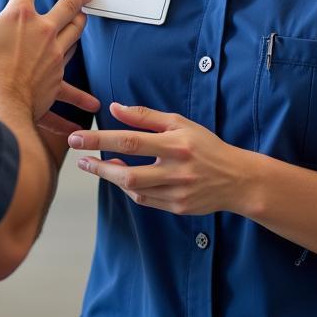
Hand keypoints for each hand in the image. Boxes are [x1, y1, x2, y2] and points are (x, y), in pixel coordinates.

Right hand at [0, 0, 95, 121]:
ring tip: (84, 18)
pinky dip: (81, 92)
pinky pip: (72, 77)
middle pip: (68, 7)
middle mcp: (42, 30)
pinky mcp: (57, 77)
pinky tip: (91, 102)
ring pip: (75, 32)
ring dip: (80, 23)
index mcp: (19, 15)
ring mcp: (54, 53)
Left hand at [68, 102, 249, 215]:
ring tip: (97, 166)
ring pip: (134, 190)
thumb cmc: (205, 145)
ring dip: (111, 178)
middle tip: (80, 158)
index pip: (131, 142)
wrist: (237, 179)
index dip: (100, 140)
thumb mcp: (179, 123)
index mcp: (176, 144)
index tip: (78, 139)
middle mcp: (177, 170)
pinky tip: (121, 178)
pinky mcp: (178, 208)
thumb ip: (145, 116)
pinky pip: (145, 200)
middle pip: (129, 173)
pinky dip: (130, 189)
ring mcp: (178, 192)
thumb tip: (114, 108)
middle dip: (99, 167)